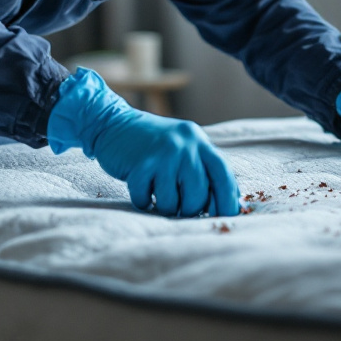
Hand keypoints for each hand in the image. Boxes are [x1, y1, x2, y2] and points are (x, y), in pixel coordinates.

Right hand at [48, 68, 240, 216]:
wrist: (114, 123)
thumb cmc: (154, 145)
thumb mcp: (184, 147)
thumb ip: (204, 169)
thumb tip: (227, 205)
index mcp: (200, 142)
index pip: (223, 175)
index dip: (226, 201)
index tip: (222, 217)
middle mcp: (185, 146)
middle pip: (197, 196)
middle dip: (187, 209)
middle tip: (176, 205)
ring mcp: (163, 154)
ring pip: (171, 203)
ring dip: (162, 206)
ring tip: (156, 194)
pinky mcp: (140, 164)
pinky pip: (144, 200)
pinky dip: (141, 201)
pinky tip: (141, 189)